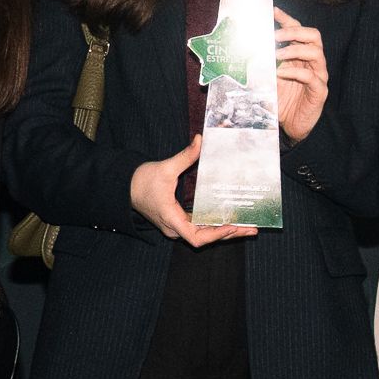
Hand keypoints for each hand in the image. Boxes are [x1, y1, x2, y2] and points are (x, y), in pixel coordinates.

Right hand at [129, 137, 256, 245]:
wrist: (125, 187)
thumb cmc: (142, 180)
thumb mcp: (165, 168)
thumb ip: (185, 156)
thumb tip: (200, 140)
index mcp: (171, 219)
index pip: (196, 238)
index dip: (216, 234)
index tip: (232, 226)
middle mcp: (175, 228)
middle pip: (205, 239)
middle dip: (229, 234)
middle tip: (252, 228)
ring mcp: (177, 227)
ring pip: (204, 235)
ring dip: (225, 231)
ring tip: (248, 226)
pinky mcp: (179, 222)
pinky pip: (200, 228)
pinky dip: (216, 226)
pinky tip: (232, 221)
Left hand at [274, 7, 327, 144]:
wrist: (290, 127)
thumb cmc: (280, 101)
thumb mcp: (268, 78)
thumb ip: (262, 64)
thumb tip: (242, 49)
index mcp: (301, 56)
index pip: (299, 30)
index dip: (287, 19)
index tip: (273, 11)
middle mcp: (313, 62)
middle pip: (313, 36)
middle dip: (294, 31)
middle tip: (276, 35)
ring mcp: (319, 76)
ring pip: (315, 52)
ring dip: (293, 50)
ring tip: (277, 54)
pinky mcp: (319, 91)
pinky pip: (311, 76)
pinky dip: (294, 72)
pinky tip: (281, 74)